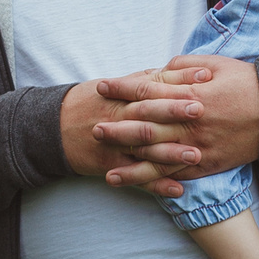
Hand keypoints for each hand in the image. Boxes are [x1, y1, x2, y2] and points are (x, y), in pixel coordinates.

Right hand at [62, 72, 190, 193]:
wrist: (53, 126)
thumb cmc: (93, 102)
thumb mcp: (117, 85)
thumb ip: (148, 79)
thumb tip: (182, 69)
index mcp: (122, 94)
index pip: (152, 84)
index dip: (177, 80)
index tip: (204, 77)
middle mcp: (118, 117)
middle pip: (148, 112)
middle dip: (174, 112)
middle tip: (201, 111)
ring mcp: (114, 143)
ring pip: (144, 148)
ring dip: (171, 153)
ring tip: (197, 155)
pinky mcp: (110, 165)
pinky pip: (135, 177)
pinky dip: (156, 185)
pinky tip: (178, 189)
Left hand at [87, 56, 258, 191]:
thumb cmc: (247, 83)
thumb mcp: (215, 64)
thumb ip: (183, 68)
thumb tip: (158, 71)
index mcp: (190, 95)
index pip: (147, 90)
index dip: (122, 88)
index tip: (101, 86)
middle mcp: (190, 123)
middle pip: (146, 127)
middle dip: (118, 129)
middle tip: (94, 128)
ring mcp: (198, 147)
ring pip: (157, 158)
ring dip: (130, 164)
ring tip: (106, 167)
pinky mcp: (207, 165)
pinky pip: (176, 174)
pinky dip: (155, 181)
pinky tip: (138, 184)